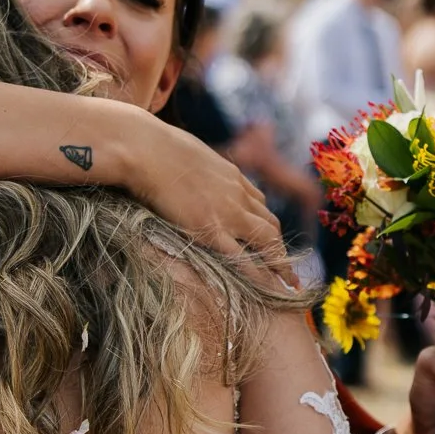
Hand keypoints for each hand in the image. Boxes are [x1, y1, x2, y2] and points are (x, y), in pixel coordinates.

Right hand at [124, 109, 292, 278]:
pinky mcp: (211, 228)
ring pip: (267, 241)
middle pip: (270, 224)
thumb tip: (189, 166)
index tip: (269, 237)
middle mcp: (237, 194)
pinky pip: (242, 257)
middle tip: (288, 268)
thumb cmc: (154, 145)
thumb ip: (197, 166)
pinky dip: (259, 274)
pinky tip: (267, 288)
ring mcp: (227, 212)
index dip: (265, 222)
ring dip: (280, 263)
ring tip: (288, 283)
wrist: (146, 149)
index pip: (259, 202)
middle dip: (280, 247)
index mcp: (231, 175)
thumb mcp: (187, 151)